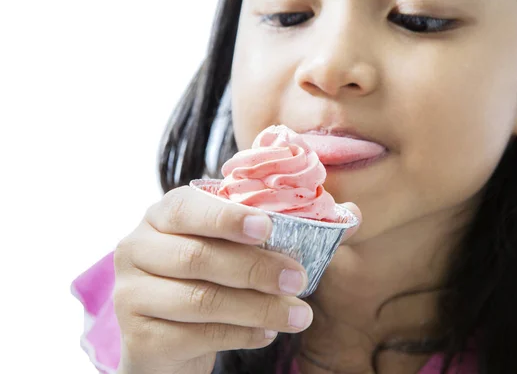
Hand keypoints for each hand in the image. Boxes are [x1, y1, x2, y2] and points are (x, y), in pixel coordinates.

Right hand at [113, 186, 315, 373]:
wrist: (169, 336)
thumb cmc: (213, 279)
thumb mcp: (243, 248)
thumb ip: (293, 228)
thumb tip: (354, 215)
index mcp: (163, 216)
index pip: (188, 207)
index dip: (227, 218)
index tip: (268, 228)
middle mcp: (138, 249)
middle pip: (198, 257)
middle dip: (256, 269)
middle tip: (299, 279)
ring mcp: (131, 295)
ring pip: (201, 300)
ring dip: (258, 308)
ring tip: (299, 316)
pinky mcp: (139, 338)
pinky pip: (197, 336)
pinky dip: (240, 335)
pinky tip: (267, 334)